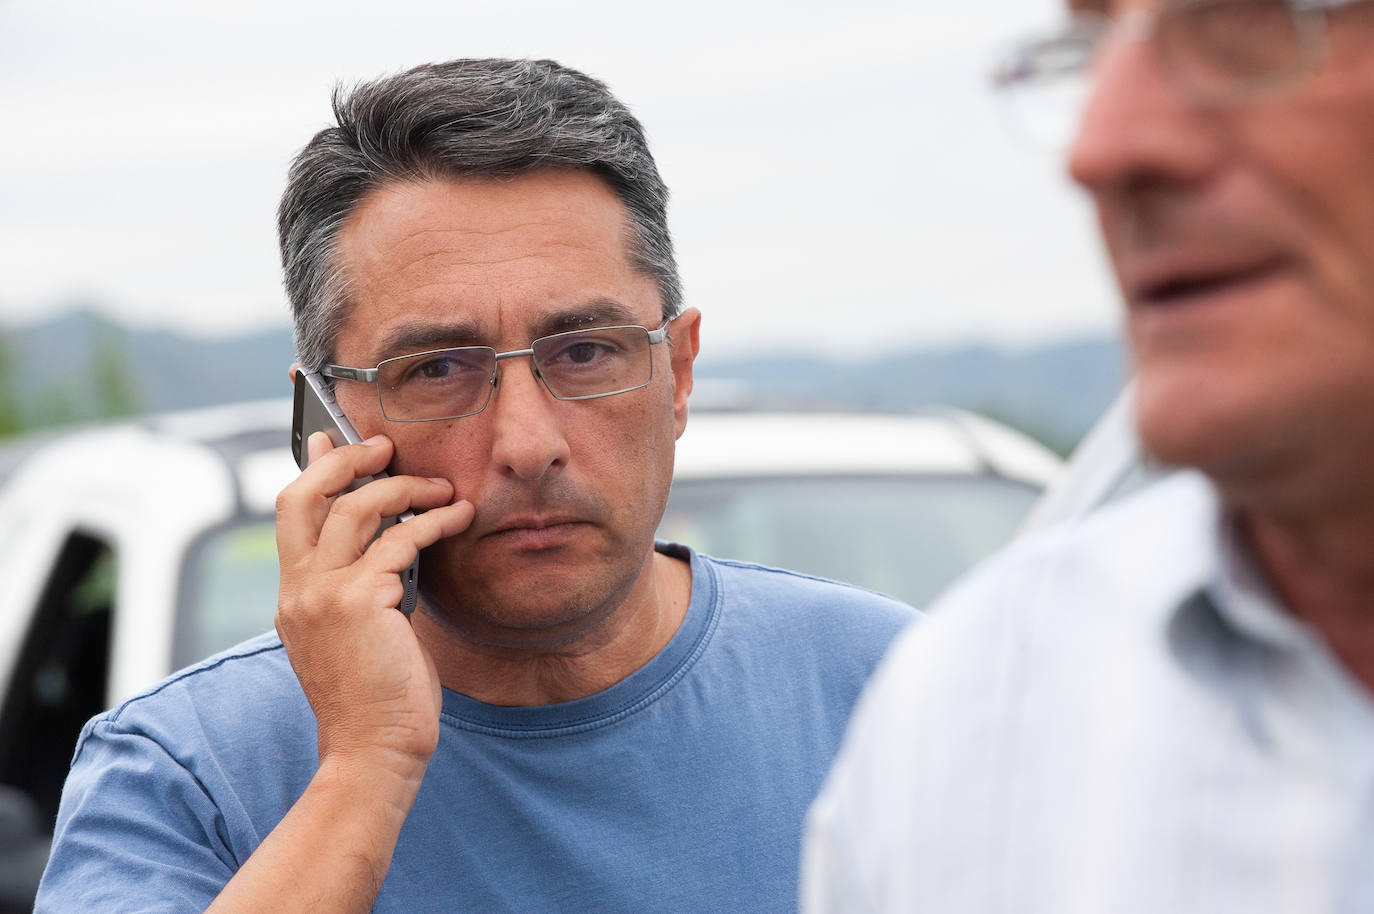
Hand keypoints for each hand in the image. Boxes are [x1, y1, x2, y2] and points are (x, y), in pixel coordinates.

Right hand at [274, 433, 473, 778]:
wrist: (372, 752)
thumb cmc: (378, 698)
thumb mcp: (357, 634)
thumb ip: (360, 588)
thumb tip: (388, 546)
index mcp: (294, 596)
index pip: (289, 513)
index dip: (312, 470)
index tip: (329, 438)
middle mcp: (298, 590)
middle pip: (305, 495)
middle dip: (345, 460)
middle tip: (386, 448)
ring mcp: (321, 594)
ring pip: (356, 509)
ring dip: (405, 489)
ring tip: (442, 488)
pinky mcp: (357, 602)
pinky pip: (399, 541)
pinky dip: (433, 523)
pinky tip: (459, 518)